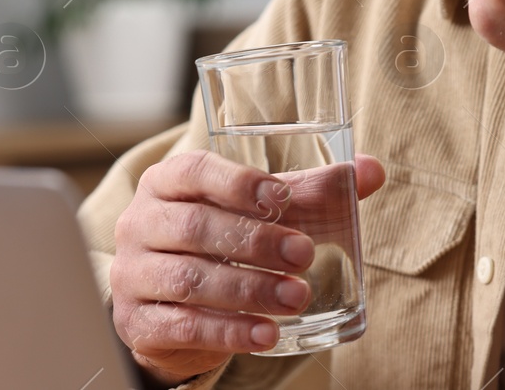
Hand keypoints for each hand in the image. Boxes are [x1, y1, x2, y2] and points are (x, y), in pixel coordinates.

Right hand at [110, 148, 384, 386]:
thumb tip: (371, 170)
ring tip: (296, 298)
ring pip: (190, 279)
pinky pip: (183, 325)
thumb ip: (312, 190)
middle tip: (304, 255)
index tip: (283, 199)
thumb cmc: (222, 238)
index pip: (195, 171)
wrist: (172, 302)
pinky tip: (267, 334)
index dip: (239, 183)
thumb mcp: (262, 210)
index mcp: (168, 182)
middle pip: (197, 227)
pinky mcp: (138, 322)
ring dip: (249, 291)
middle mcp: (141, 223)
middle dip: (256, 242)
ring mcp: (133, 274)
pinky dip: (229, 330)